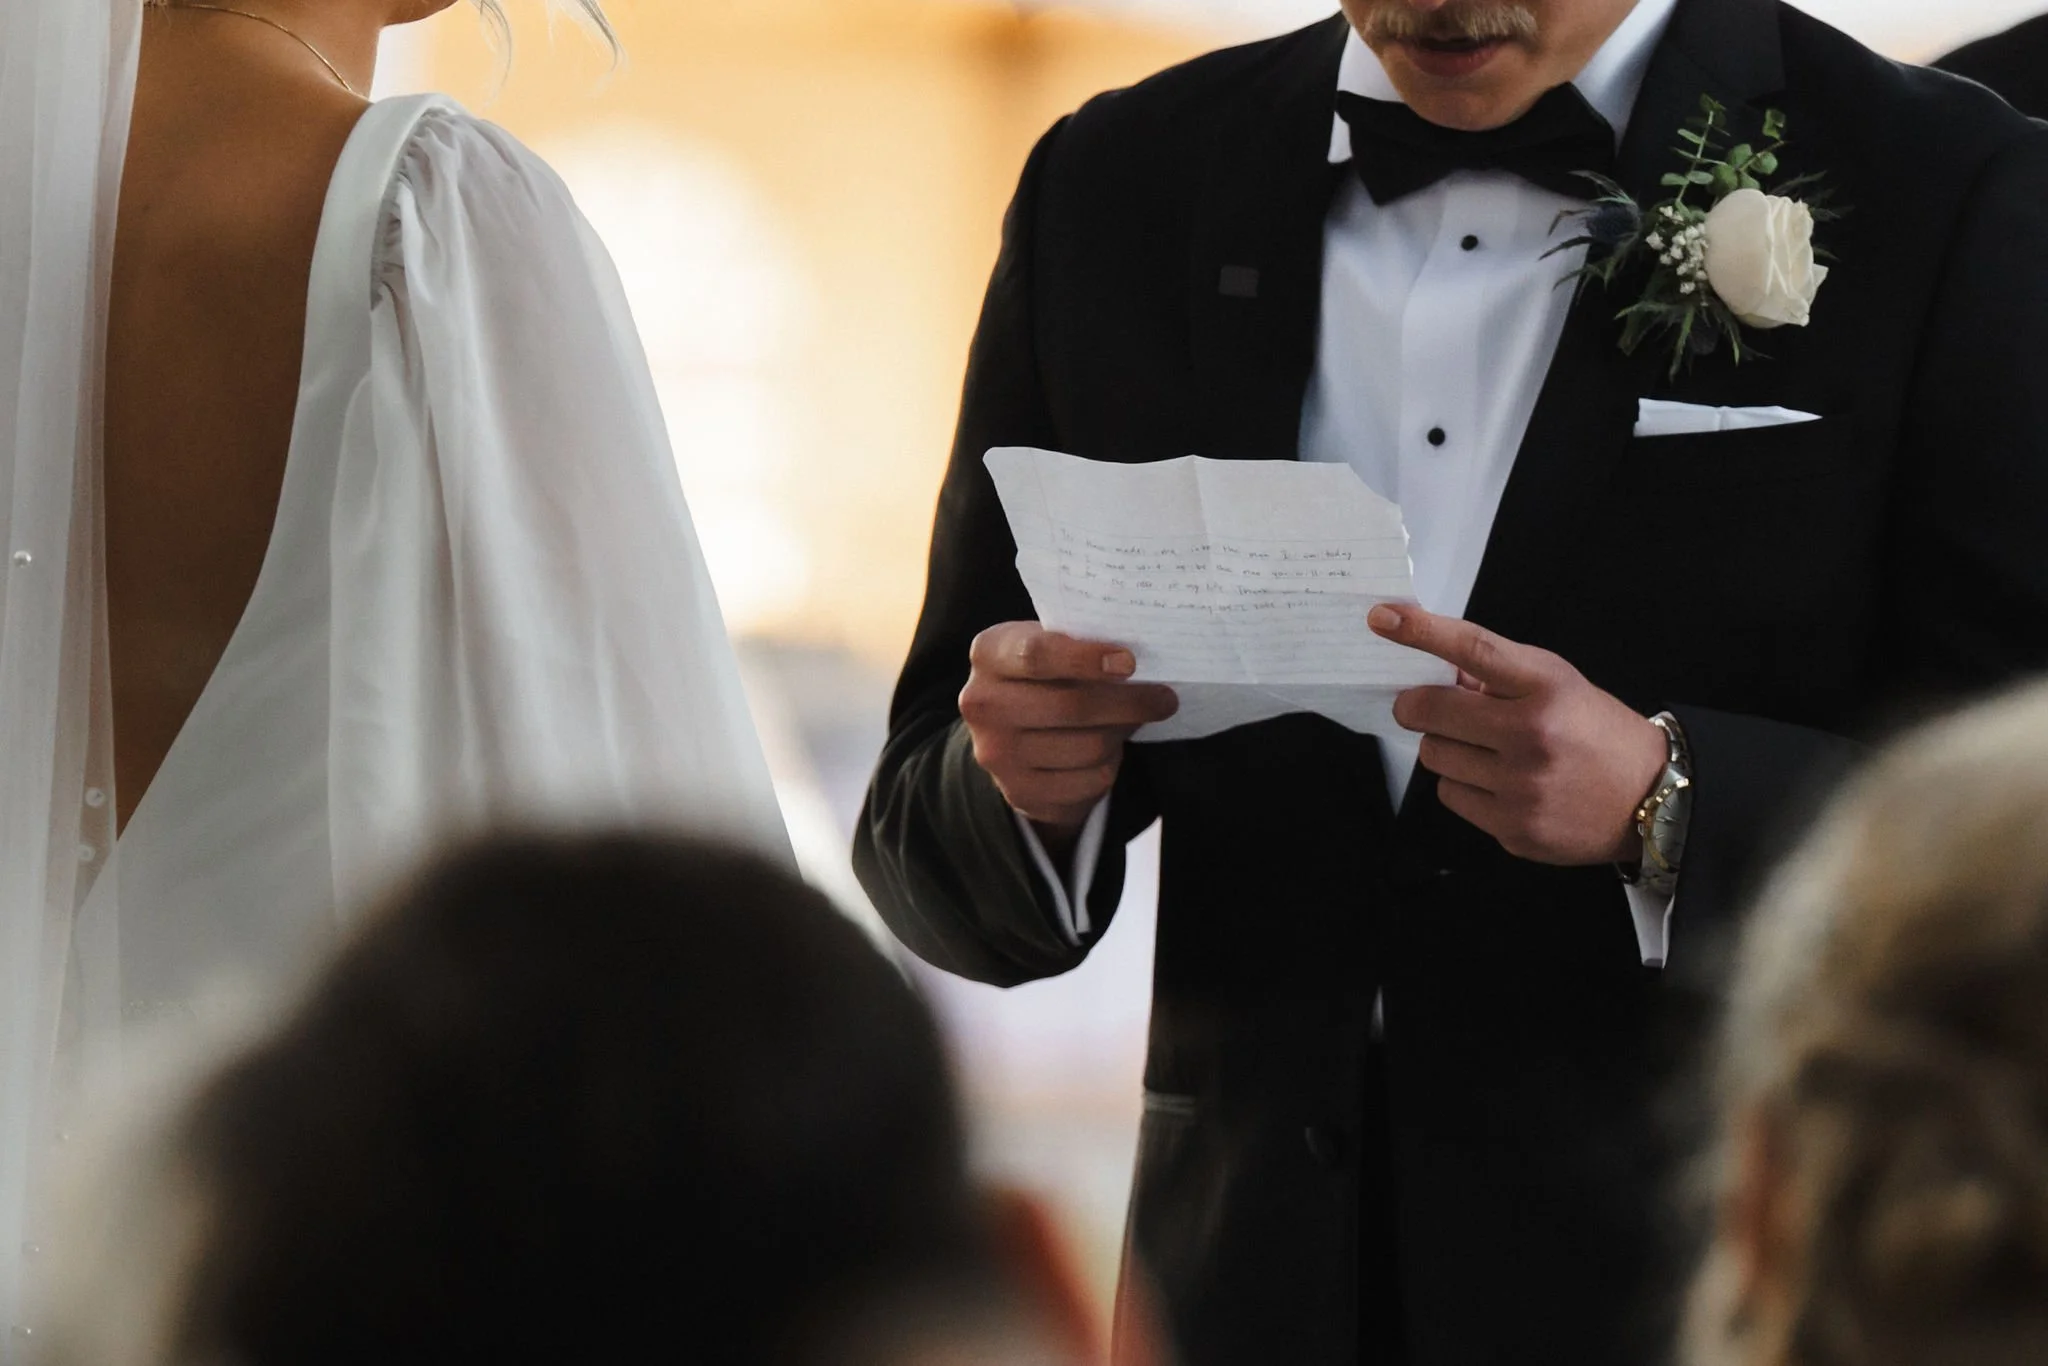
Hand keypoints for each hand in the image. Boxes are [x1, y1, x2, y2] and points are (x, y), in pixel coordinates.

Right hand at [959, 623, 1178, 845]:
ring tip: (1135, 720)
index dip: (1086, 659)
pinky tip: (1110, 750)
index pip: (1036, 655)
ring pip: (1088, 747)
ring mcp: (997, 754)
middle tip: (1164, 697)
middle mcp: (982, 705)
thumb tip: (1144, 661)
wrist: (1012, 733)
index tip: (1129, 662)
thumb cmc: (1044, 674)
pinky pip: (1090, 781)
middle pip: (1071, 706)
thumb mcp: (1049, 645)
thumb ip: (1081, 643)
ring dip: (1123, 732)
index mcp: (988, 654)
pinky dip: (1111, 765)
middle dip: (1129, 702)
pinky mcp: (1021, 793)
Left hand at [1369, 603, 1665, 865]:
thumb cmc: (1596, 732)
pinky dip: (1463, 786)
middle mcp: (1532, 735)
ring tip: (1486, 751)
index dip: (1422, 630)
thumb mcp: (1559, 684)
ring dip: (1447, 748)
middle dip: (1421, 707)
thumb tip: (1438, 674)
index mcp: (1547, 687)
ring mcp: (1521, 787)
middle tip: (1433, 710)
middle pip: (1431, 712)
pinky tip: (1500, 784)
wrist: (1653, 797)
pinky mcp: (1512, 829)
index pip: (1473, 649)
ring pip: (1434, 757)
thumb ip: (1499, 675)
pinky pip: (1451, 797)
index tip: (1382, 617)